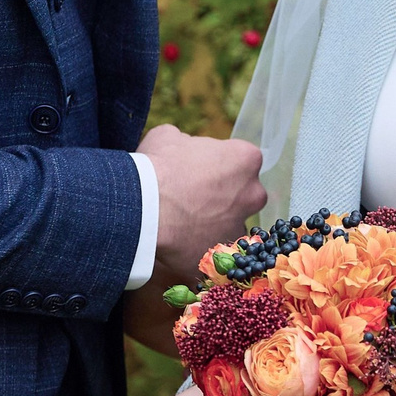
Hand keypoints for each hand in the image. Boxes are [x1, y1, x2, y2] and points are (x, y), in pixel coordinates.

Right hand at [138, 124, 266, 286]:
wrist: (143, 210)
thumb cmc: (157, 167)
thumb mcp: (168, 137)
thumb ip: (188, 142)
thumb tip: (185, 148)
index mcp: (246, 159)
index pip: (241, 160)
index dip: (218, 165)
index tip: (198, 172)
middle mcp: (253, 194)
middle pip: (243, 195)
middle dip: (223, 197)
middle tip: (192, 199)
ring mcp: (240, 228)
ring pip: (230, 226)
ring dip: (212, 225)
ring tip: (182, 224)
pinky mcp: (225, 258)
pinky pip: (216, 253)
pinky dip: (201, 249)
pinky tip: (179, 245)